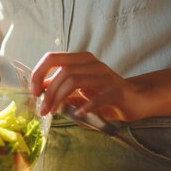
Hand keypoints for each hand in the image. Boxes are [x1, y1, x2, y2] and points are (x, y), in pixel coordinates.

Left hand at [30, 52, 147, 120]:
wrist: (136, 99)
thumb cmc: (104, 93)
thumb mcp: (79, 87)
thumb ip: (61, 85)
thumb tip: (39, 88)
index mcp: (81, 59)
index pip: (52, 57)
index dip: (38, 73)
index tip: (33, 92)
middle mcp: (92, 64)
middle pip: (63, 72)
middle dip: (48, 92)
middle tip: (43, 109)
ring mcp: (106, 76)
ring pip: (75, 81)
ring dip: (60, 98)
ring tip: (55, 112)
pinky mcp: (117, 91)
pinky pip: (97, 97)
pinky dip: (84, 106)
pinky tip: (78, 114)